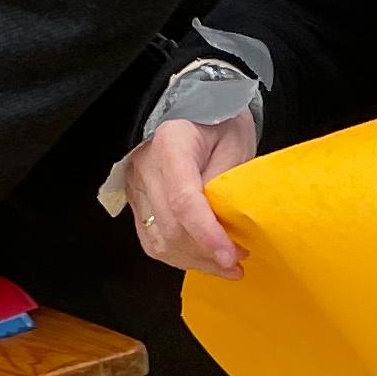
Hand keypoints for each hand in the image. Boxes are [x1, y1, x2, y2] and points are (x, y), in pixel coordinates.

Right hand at [119, 112, 260, 277]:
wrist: (194, 110)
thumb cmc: (219, 124)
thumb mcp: (235, 144)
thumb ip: (226, 185)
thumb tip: (224, 229)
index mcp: (171, 144)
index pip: (183, 199)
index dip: (206, 233)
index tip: (230, 255)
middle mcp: (145, 167)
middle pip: (170, 226)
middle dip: (206, 252)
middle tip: (239, 259)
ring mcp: (137, 188)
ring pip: (159, 241)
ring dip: (195, 260)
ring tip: (227, 265)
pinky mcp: (137, 203)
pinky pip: (153, 241)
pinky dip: (180, 256)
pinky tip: (205, 259)